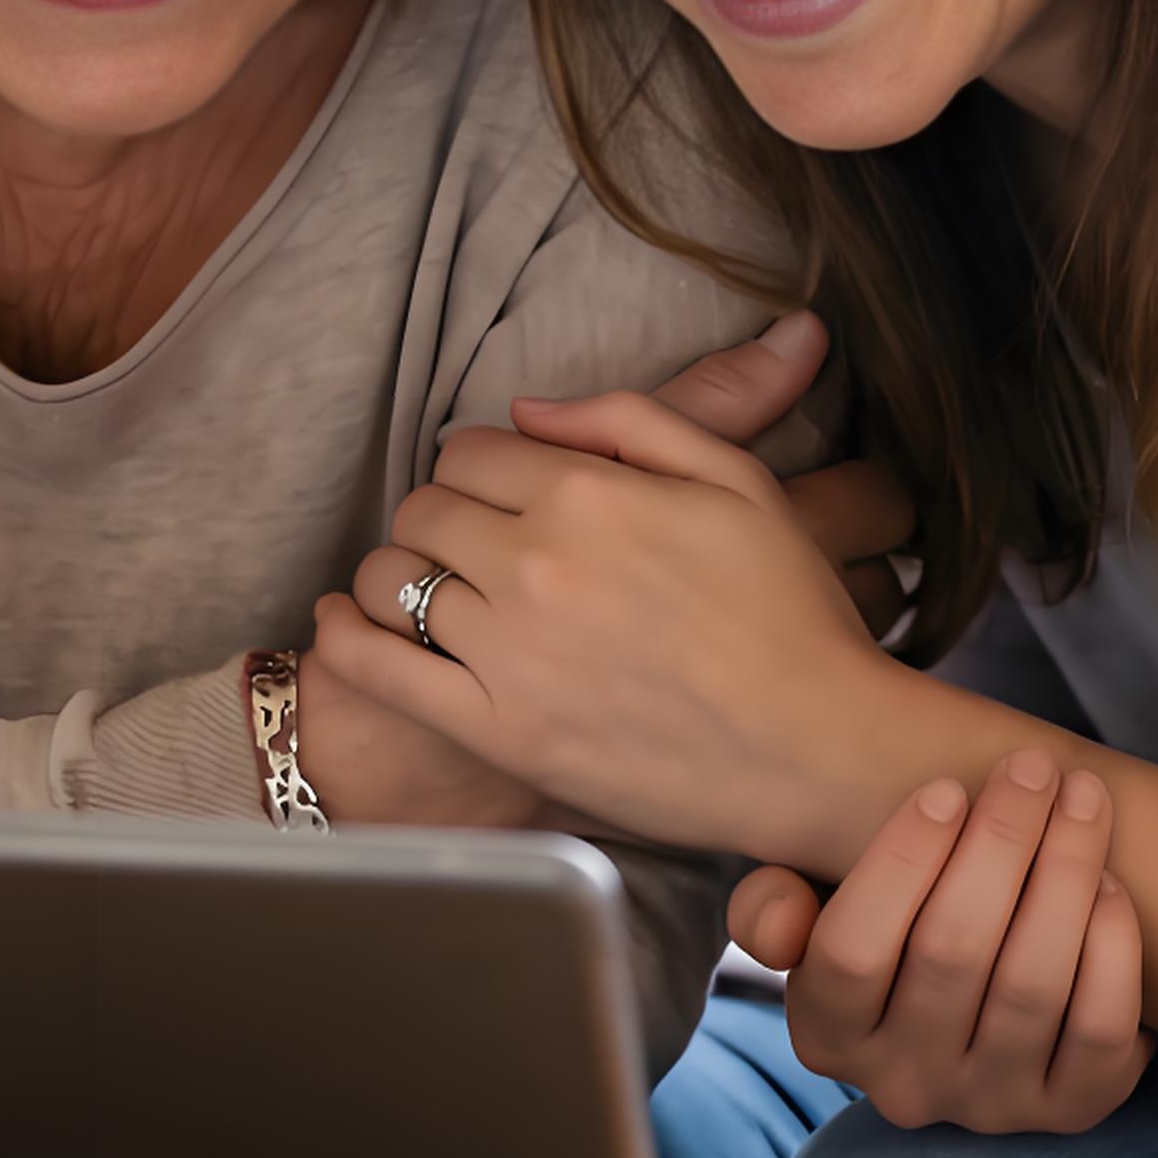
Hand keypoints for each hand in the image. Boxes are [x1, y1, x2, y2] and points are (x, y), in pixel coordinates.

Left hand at [309, 326, 915, 867]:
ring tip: (426, 587)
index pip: (472, 449)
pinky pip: (382, 672)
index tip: (497, 484)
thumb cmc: (793, 614)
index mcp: (587, 494)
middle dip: (439, 514)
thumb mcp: (737, 481)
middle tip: (469, 540)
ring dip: (398, 574)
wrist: (819, 747)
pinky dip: (344, 640)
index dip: (479, 462)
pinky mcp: (499, 732)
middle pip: (425, 510)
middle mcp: (534, 565)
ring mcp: (509, 652)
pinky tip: (339, 624)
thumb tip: (530, 409)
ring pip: (392, 582)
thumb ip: (631, 422)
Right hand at [729, 746, 1146, 1134]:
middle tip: (1031, 768)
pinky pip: (1101, 1031)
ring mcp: (990, 1105)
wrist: (983, 1012)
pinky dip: (1112, 949)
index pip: (850, 953)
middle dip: (1001, 841)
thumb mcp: (815, 915)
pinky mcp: (1072, 1110)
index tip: (947, 788)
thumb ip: (773, 908)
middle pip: (951, 954)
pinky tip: (1110, 884)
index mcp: (827, 1035)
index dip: (900, 863)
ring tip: (1082, 798)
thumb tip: (783, 925)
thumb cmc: (896, 931)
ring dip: (1066, 875)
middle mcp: (904, 1086)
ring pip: (1032, 986)